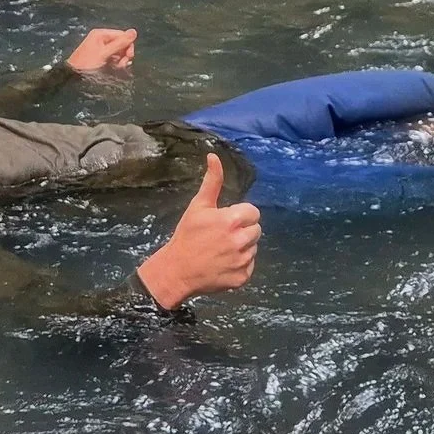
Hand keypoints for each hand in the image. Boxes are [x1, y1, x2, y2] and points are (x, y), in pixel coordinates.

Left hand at [66, 27, 136, 72]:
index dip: (128, 45)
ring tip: (117, 68)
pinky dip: (115, 62)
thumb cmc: (88, 63)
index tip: (129, 57)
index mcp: (101, 34)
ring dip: (120, 60)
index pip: (122, 35)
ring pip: (118, 51)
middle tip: (122, 64)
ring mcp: (100, 48)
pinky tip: (114, 68)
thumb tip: (134, 31)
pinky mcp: (100, 56)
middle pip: (121, 43)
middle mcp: (101, 38)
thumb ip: (120, 43)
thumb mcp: (104, 53)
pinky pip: (113, 57)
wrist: (72, 76)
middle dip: (124, 54)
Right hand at [136, 154, 258, 308]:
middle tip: (224, 235)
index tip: (226, 220)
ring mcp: (242, 261)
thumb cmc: (187, 235)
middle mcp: (240, 241)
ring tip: (222, 249)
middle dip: (243, 230)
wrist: (177, 270)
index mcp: (231, 220)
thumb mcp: (198, 206)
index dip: (241, 215)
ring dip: (242, 247)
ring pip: (253, 248)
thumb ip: (212, 181)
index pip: (253, 212)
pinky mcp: (242, 278)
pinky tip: (224, 263)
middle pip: (256, 230)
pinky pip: (249, 266)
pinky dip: (240, 265)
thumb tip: (214, 156)